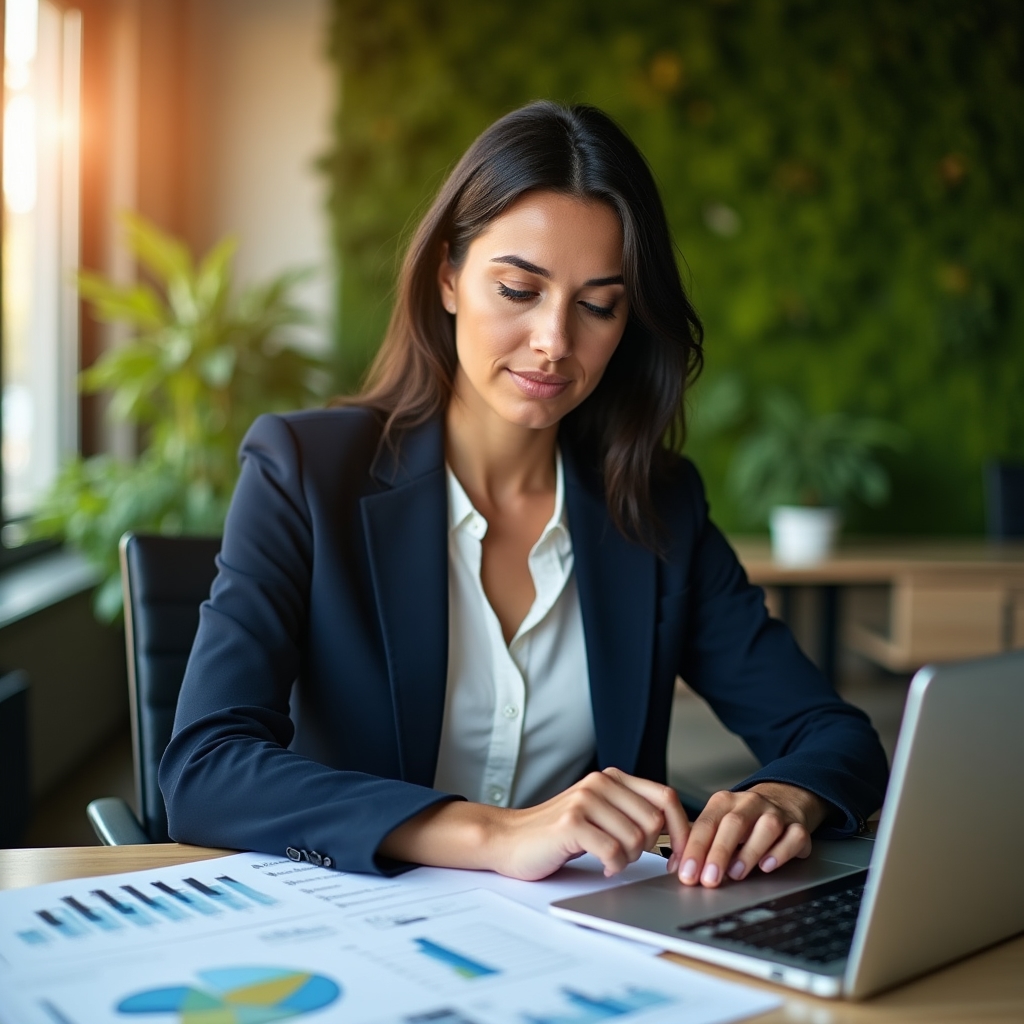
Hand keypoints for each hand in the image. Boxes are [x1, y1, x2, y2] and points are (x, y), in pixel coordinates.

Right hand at [379, 767, 688, 880]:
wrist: (508, 839)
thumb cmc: (556, 833)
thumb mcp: (598, 813)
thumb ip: (630, 811)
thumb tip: (677, 829)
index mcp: (612, 779)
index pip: (666, 797)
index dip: (681, 829)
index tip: (681, 855)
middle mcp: (600, 783)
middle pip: (655, 821)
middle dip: (650, 849)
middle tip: (629, 859)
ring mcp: (585, 800)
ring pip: (637, 839)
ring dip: (629, 859)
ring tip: (609, 859)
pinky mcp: (572, 823)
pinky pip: (615, 853)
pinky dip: (613, 866)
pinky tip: (600, 865)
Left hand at [671, 783, 828, 887]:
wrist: (783, 800)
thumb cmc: (745, 820)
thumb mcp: (719, 824)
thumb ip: (700, 844)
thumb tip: (678, 868)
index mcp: (724, 802)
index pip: (706, 823)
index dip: (694, 849)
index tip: (687, 873)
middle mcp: (750, 803)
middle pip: (733, 824)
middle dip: (718, 853)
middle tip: (708, 879)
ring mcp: (776, 813)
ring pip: (766, 828)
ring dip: (749, 852)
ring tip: (736, 874)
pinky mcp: (798, 827)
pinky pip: (793, 836)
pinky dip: (781, 852)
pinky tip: (767, 866)